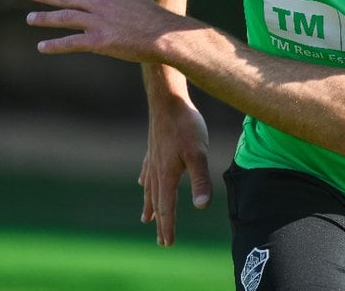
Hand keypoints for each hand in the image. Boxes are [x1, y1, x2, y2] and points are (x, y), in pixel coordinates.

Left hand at [26, 0, 183, 61]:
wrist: (164, 35)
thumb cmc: (156, 18)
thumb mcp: (137, 0)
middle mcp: (101, 4)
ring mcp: (98, 22)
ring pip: (65, 18)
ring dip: (45, 18)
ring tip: (30, 18)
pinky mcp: (99, 41)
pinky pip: (71, 42)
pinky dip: (54, 45)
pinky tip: (42, 46)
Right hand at [140, 96, 211, 246]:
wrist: (168, 100)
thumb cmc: (185, 126)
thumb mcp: (198, 153)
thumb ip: (201, 180)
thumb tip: (202, 207)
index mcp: (167, 175)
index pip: (167, 207)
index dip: (169, 226)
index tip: (168, 244)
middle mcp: (156, 169)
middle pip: (157, 201)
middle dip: (160, 221)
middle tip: (161, 240)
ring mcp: (153, 156)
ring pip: (150, 187)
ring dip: (150, 204)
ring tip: (147, 218)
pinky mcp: (154, 145)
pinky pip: (147, 169)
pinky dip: (146, 180)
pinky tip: (142, 181)